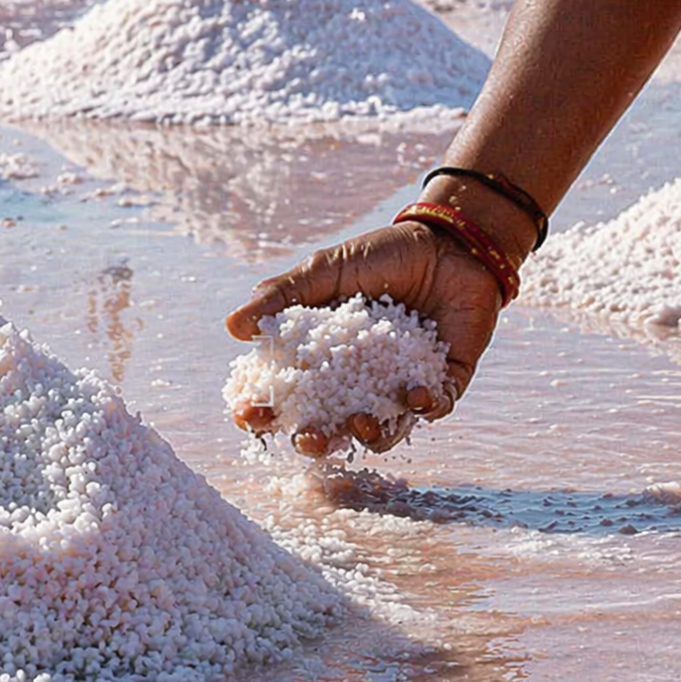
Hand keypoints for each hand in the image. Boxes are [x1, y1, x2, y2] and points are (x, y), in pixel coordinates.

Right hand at [224, 221, 505, 455]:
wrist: (447, 241)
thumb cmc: (381, 255)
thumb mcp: (325, 270)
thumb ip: (283, 297)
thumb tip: (233, 326)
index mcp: (326, 359)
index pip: (289, 396)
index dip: (266, 411)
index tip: (248, 414)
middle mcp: (361, 381)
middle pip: (330, 426)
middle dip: (314, 440)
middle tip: (306, 437)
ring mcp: (401, 385)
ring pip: (382, 430)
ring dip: (369, 435)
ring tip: (360, 423)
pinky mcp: (444, 380)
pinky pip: (435, 408)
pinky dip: (424, 406)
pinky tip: (415, 394)